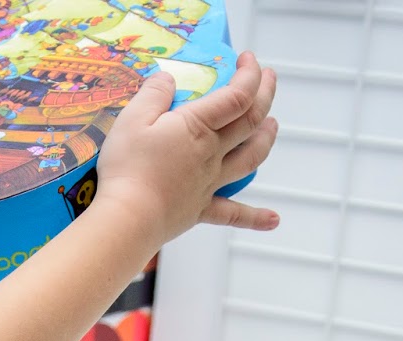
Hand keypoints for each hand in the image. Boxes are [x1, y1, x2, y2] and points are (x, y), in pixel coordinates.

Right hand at [96, 51, 278, 247]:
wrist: (128, 218)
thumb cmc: (128, 168)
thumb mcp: (132, 119)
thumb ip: (153, 94)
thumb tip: (167, 78)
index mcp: (198, 126)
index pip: (237, 95)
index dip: (250, 74)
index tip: (248, 59)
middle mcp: (212, 153)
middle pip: (251, 122)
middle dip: (265, 96)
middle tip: (269, 79)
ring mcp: (210, 182)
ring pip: (250, 159)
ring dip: (266, 140)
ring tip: (273, 126)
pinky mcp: (200, 209)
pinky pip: (233, 214)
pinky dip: (256, 216)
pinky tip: (274, 220)